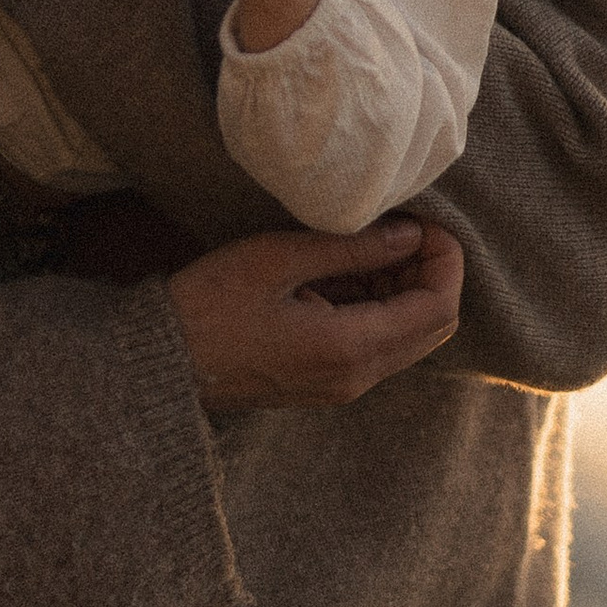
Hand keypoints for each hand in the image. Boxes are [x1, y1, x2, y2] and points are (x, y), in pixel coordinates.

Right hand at [165, 218, 462, 413]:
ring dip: (402, 289)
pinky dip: (377, 307)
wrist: (161, 362)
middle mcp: (356, 377)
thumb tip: (408, 234)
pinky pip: (375, 345)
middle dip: (430, 273)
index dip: (445, 259)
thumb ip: (351, 248)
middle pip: (433, 327)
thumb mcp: (278, 259)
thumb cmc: (209, 305)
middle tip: (402, 229)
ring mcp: (341, 385)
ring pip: (407, 337)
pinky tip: (342, 273)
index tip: (422, 221)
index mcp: (350, 348)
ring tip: (366, 245)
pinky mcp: (325, 383)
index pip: (438, 307)